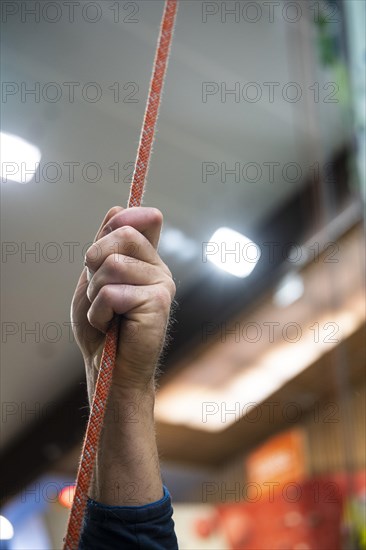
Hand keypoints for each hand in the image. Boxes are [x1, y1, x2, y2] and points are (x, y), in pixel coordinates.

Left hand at [71, 206, 175, 395]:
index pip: (140, 220)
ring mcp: (162, 284)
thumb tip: (118, 208)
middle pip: (121, 235)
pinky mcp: (160, 302)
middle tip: (98, 292)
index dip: (120, 221)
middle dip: (94, 263)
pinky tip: (111, 325)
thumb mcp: (95, 279)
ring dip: (94, 293)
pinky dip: (99, 312)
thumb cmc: (101, 328)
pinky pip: (113, 292)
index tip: (108, 234)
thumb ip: (106, 246)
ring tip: (105, 312)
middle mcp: (158, 268)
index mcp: (145, 261)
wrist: (109, 368)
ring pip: (112, 264)